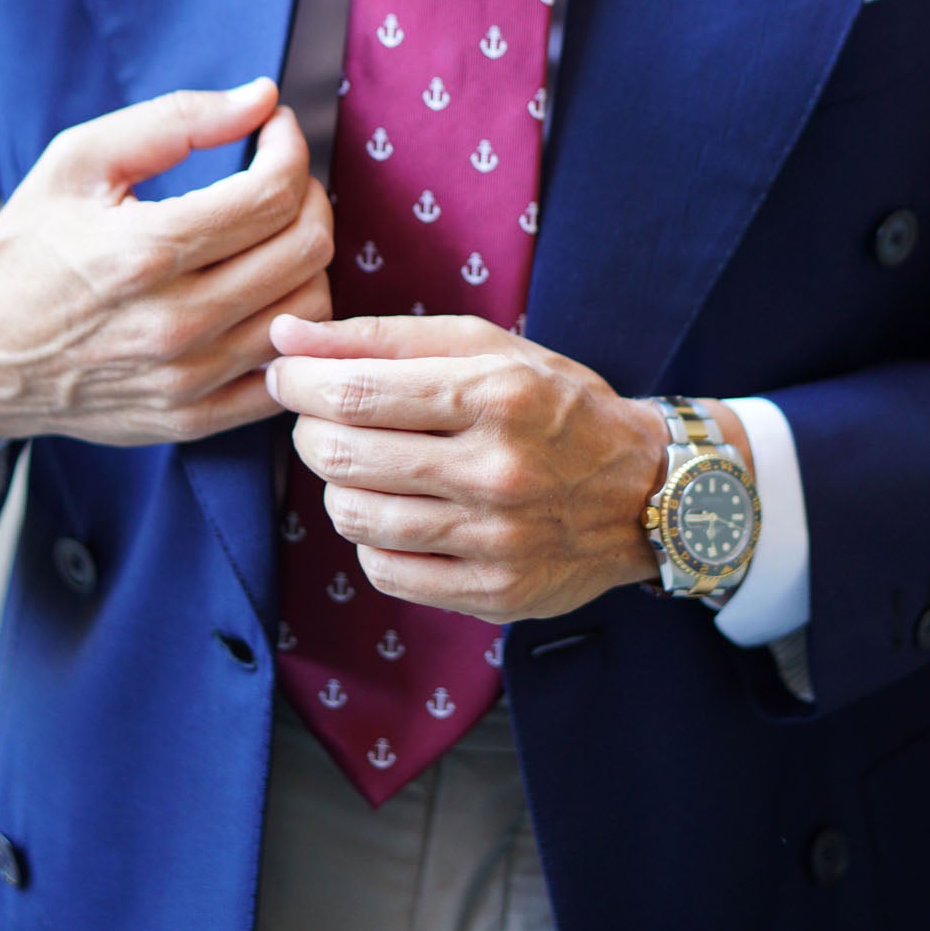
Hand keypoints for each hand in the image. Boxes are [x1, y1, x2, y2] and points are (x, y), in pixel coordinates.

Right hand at [0, 80, 332, 450]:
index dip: (290, 148)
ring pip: (312, 310)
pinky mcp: (195, 418)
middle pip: (307, 249)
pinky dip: (295, 327)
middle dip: (310, 195)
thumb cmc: (28, 250)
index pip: (273, 195)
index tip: (275, 131)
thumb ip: (175, 120)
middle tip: (280, 179)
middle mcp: (174, 322)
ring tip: (272, 236)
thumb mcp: (78, 162)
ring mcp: (189, 379)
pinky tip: (265, 295)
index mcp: (144, 252)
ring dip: (308, 259)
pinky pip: (287, 370)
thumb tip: (262, 98)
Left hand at [267, 312, 671, 623]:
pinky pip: (384, 571)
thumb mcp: (486, 347)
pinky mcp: (492, 593)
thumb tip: (285, 337)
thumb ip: (382, 338)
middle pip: (345, 457)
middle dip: (310, 432)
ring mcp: (494, 541)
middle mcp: (496, 471)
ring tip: (359, 464)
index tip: (285, 375)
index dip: (300, 384)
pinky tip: (395, 511)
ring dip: (336, 486)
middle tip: (319, 419)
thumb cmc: (554, 403)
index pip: (357, 394)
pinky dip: (370, 538)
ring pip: (355, 518)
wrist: (644, 490)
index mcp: (495, 395)